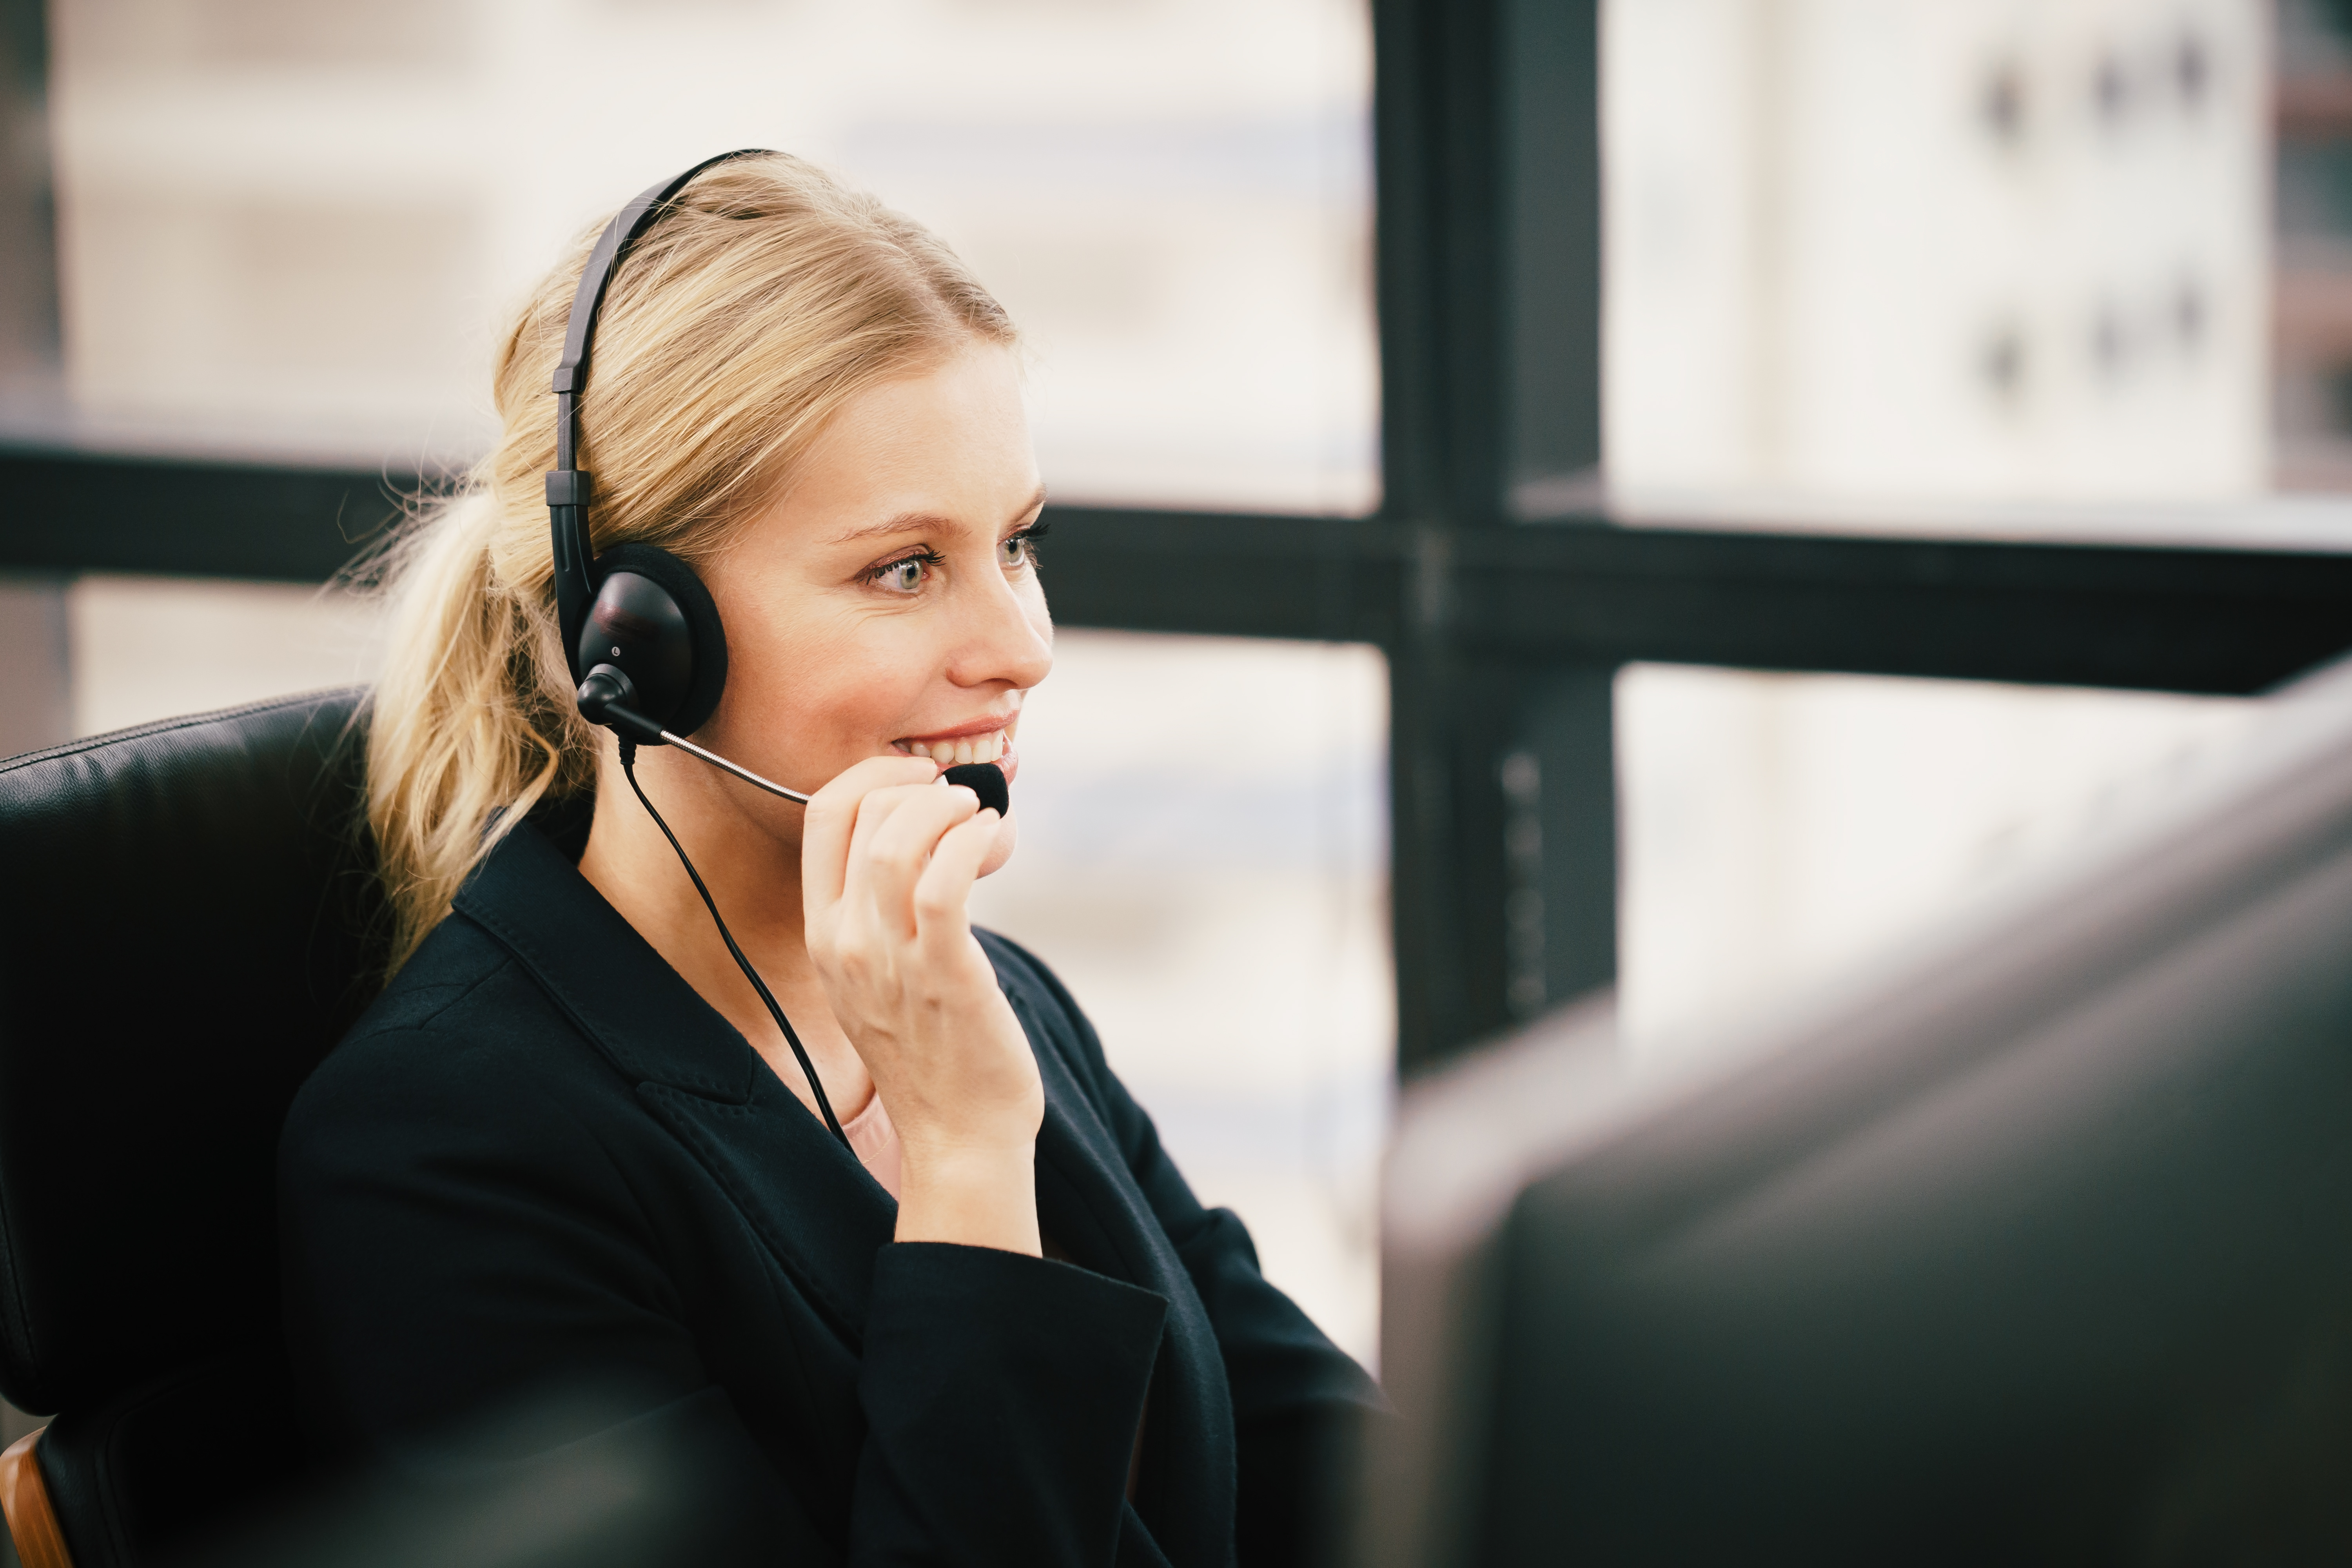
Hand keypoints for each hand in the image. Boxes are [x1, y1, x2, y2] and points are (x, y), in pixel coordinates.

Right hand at [801, 756, 1042, 1255]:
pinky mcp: (945, 974)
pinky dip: (971, 844)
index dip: (871, 776)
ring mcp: (891, 961)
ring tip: (977, 815)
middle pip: (861, 816)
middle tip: (958, 797)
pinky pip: (945, 882)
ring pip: (899, 842)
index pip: (820, 818)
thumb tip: (924, 833)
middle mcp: (846, 944)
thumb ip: (881, 910)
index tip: (916, 777)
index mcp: (824, 936)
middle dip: (918, 785)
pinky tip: (990, 841)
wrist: (958, 1134)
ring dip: (946, 808)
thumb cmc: (934, 1050)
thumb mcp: (878, 975)